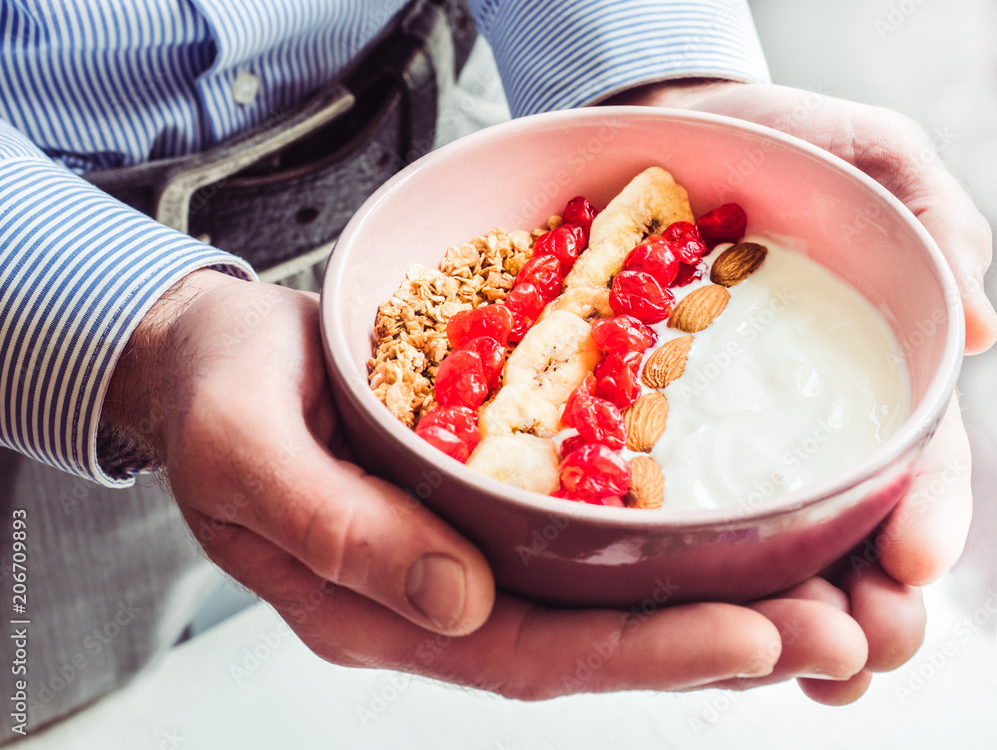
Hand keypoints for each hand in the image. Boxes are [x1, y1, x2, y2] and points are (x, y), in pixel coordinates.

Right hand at [101, 273, 873, 698]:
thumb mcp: (247, 452)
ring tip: (816, 600)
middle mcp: (430, 595)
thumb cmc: (216, 396)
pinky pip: (579, 540)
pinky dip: (658, 547)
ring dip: (703, 605)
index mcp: (373, 605)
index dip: (637, 655)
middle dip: (707, 647)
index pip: (522, 653)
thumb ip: (339, 529)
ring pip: (594, 601)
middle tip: (831, 635)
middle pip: (583, 643)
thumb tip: (459, 600)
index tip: (749, 635)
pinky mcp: (477, 501)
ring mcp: (457, 551)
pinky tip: (727, 538)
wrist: (208, 356)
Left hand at [607, 78, 994, 701]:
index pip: (913, 463)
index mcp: (866, 376)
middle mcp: (797, 424)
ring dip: (787, 618)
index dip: (923, 517)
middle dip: (866, 602)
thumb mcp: (868, 155)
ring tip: (795, 664)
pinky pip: (661, 509)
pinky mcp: (639, 435)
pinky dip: (685, 573)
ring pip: (766, 547)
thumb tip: (988, 331)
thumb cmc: (774, 143)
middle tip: (858, 649)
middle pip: (848, 531)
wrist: (659, 134)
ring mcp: (720, 436)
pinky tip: (693, 620)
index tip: (912, 564)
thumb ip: (933, 222)